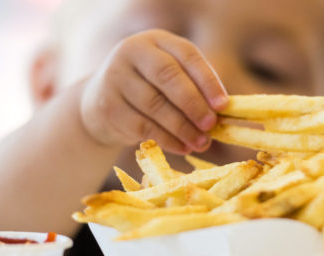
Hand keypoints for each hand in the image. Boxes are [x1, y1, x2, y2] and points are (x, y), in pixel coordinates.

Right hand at [80, 29, 227, 154]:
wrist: (100, 99)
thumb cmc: (148, 86)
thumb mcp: (167, 76)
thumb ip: (193, 86)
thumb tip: (222, 112)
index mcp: (155, 40)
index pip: (186, 54)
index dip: (207, 80)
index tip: (223, 104)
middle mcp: (131, 52)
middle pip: (167, 76)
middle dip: (193, 103)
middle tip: (211, 125)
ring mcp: (115, 78)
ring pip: (155, 105)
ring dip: (182, 127)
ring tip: (201, 142)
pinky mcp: (109, 107)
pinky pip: (142, 126)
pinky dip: (167, 139)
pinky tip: (182, 147)